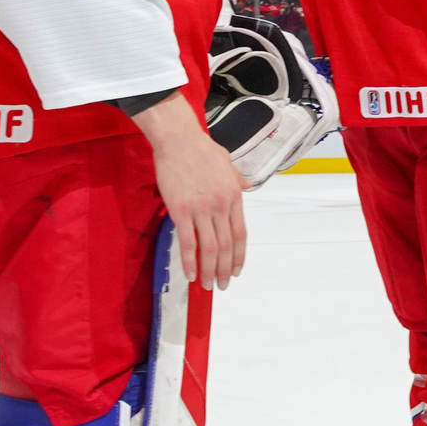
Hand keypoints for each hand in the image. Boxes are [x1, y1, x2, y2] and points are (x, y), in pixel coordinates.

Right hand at [131, 92, 246, 290]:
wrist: (178, 140)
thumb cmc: (201, 149)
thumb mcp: (228, 163)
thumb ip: (237, 179)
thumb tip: (247, 185)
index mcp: (234, 197)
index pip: (240, 234)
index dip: (239, 256)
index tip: (236, 270)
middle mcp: (221, 206)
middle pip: (226, 246)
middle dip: (225, 270)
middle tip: (222, 285)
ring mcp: (201, 210)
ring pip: (209, 249)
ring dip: (209, 270)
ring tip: (207, 285)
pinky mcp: (181, 210)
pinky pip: (187, 242)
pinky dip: (189, 261)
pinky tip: (189, 274)